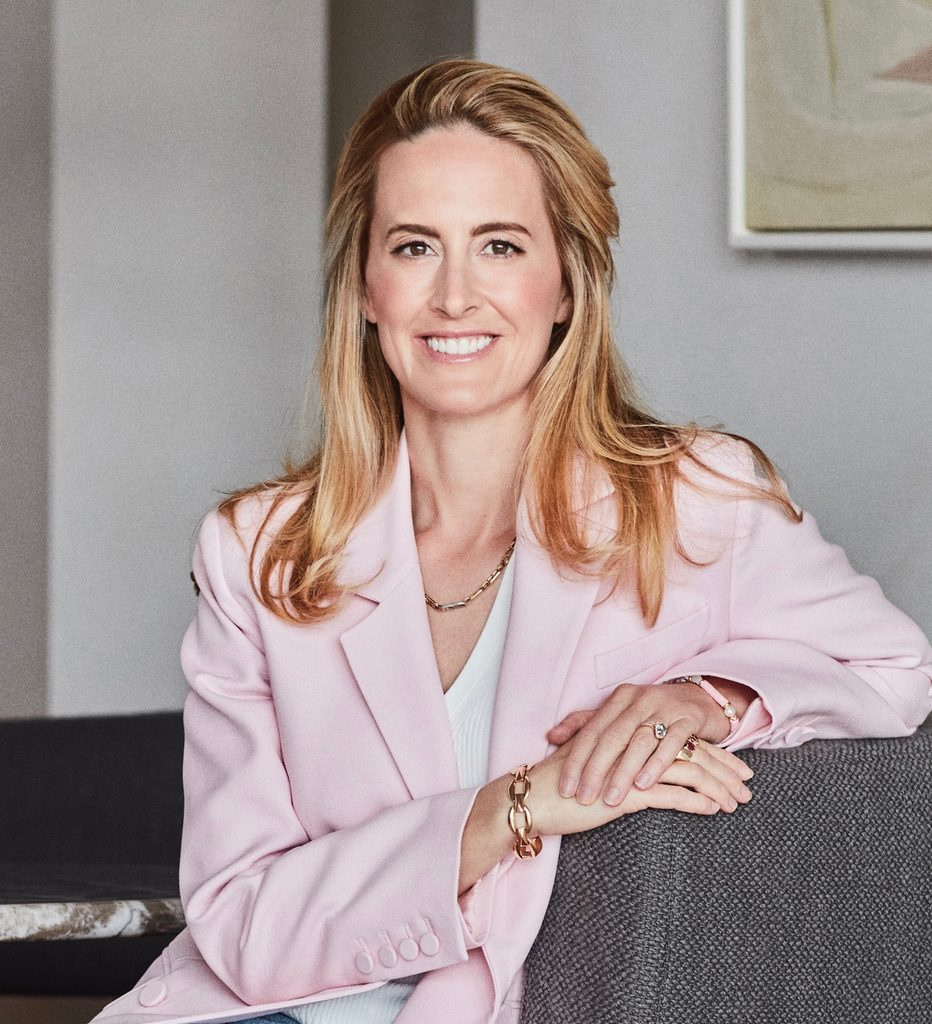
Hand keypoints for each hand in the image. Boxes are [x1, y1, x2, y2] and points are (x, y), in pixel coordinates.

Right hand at [527, 736, 751, 837]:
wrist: (533, 798)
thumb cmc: (561, 786)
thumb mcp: (596, 767)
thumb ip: (617, 760)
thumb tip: (642, 766)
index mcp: (627, 735)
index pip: (678, 740)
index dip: (709, 753)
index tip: (733, 766)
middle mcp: (631, 744)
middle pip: (689, 752)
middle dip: (723, 768)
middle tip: (748, 784)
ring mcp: (629, 766)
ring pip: (685, 771)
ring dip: (716, 786)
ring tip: (737, 801)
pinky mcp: (625, 791)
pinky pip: (669, 795)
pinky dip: (695, 801)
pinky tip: (713, 810)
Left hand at [545, 682, 753, 807]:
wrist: (700, 700)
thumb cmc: (653, 713)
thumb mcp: (620, 714)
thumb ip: (586, 724)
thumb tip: (551, 736)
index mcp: (619, 699)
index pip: (591, 731)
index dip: (576, 760)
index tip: (565, 788)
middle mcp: (640, 700)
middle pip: (612, 737)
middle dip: (595, 770)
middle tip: (583, 798)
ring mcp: (665, 709)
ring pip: (639, 741)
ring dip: (623, 772)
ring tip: (611, 799)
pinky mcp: (688, 720)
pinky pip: (671, 743)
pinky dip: (656, 764)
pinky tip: (645, 785)